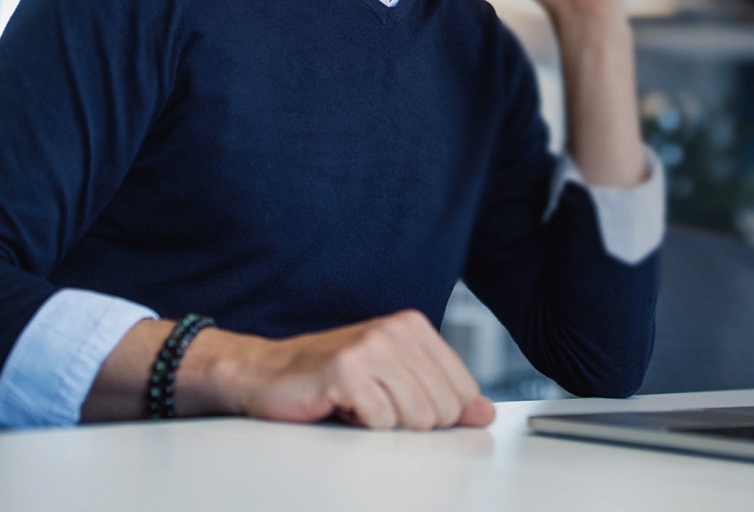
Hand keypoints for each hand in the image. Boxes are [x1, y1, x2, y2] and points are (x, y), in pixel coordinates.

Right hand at [178, 310, 495, 430]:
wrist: (268, 374)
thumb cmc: (331, 379)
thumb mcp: (395, 383)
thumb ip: (443, 396)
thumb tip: (485, 413)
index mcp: (414, 326)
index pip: (463, 390)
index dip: (437, 413)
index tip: (404, 404)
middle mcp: (396, 329)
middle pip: (443, 408)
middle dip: (411, 422)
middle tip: (376, 405)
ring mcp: (371, 347)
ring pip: (417, 418)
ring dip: (386, 425)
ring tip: (360, 405)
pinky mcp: (347, 370)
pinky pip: (382, 422)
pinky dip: (362, 426)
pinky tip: (341, 406)